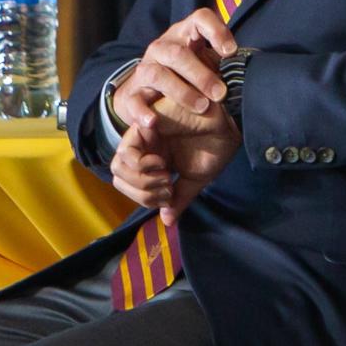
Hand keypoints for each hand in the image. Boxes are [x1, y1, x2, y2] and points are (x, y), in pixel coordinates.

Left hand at [110, 94, 240, 224]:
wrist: (227, 127)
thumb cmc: (214, 147)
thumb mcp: (194, 179)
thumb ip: (178, 198)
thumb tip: (167, 222)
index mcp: (153, 160)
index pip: (130, 187)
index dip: (145, 199)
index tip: (169, 196)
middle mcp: (144, 148)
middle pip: (119, 178)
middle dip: (142, 192)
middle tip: (167, 187)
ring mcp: (142, 136)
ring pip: (118, 166)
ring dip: (142, 179)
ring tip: (164, 175)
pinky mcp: (144, 124)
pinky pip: (126, 151)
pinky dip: (140, 164)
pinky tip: (161, 162)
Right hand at [113, 8, 236, 128]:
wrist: (144, 97)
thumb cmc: (184, 78)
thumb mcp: (203, 65)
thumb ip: (222, 65)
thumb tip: (247, 72)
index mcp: (184, 36)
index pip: (199, 19)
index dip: (216, 30)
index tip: (231, 51)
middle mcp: (162, 48)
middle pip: (178, 53)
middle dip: (201, 74)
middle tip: (221, 93)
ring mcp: (144, 70)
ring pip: (157, 74)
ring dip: (181, 92)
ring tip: (201, 108)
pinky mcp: (131, 94)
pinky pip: (134, 101)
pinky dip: (143, 112)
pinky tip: (154, 122)